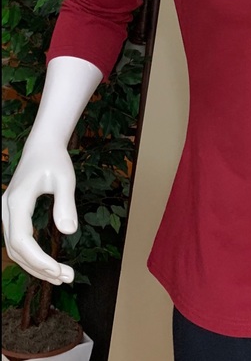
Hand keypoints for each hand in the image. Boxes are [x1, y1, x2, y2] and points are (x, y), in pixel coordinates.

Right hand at [2, 140, 77, 284]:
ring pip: (14, 248)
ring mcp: (6, 213)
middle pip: (15, 249)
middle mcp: (5, 209)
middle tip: (66, 278)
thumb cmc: (55, 160)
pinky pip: (18, 241)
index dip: (38, 260)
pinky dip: (32, 255)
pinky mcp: (12, 214)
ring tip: (61, 276)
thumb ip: (66, 204)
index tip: (59, 271)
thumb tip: (70, 232)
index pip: (21, 240)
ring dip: (35, 265)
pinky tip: (49, 264)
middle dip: (39, 268)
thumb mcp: (65, 179)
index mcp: (17, 201)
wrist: (42, 147)